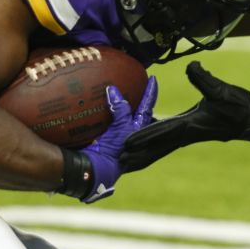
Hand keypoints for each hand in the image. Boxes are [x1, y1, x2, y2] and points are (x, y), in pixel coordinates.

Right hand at [75, 78, 157, 202]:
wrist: (95, 170)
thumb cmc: (115, 150)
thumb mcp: (122, 127)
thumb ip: (121, 109)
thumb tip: (114, 90)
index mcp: (138, 130)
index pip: (147, 107)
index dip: (150, 93)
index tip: (154, 79)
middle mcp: (129, 133)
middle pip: (136, 112)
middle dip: (137, 100)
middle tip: (137, 83)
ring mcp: (116, 136)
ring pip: (120, 116)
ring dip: (119, 104)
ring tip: (117, 90)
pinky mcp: (102, 137)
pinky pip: (104, 120)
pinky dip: (102, 111)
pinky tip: (96, 103)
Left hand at [119, 62, 249, 172]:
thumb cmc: (239, 106)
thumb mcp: (222, 90)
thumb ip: (204, 79)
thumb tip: (192, 66)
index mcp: (190, 125)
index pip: (163, 131)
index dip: (145, 136)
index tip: (127, 143)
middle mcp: (186, 133)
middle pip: (158, 146)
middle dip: (139, 154)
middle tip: (120, 162)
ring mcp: (189, 134)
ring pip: (162, 147)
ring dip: (145, 154)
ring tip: (128, 161)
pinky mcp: (191, 132)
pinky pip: (168, 141)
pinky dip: (155, 144)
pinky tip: (147, 143)